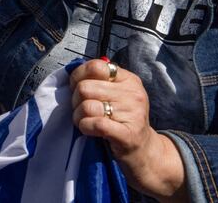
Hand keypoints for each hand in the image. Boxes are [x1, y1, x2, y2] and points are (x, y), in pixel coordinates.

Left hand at [70, 59, 187, 201]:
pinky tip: (89, 130)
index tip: (75, 87)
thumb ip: (99, 81)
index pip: (96, 66)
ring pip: (87, 106)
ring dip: (79, 116)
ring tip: (85, 121)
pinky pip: (96, 124)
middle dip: (75, 100)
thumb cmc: (123, 120)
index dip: (78, 76)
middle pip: (85, 87)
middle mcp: (133, 93)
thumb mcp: (117, 94)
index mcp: (128, 79)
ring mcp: (133, 113)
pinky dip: (85, 127)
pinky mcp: (128, 134)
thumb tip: (73, 73)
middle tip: (81, 110)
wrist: (144, 152)